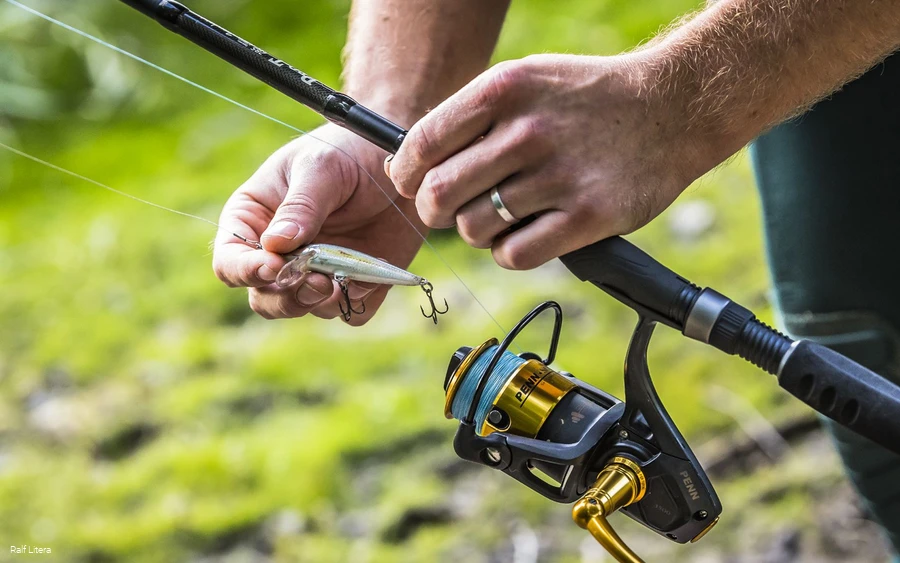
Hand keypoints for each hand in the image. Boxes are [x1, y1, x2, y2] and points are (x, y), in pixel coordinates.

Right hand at [213, 124, 425, 323]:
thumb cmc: (349, 150)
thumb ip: (300, 205)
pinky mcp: (355, 284)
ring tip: (344, 279)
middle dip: (287, 298)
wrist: (402, 160)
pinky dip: (359, 302)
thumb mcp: (322, 167)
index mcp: (254, 220)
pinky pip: (351, 313)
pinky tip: (372, 276)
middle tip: (318, 283)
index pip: (230, 262)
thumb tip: (274, 245)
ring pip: (306, 310)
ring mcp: (318, 272)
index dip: (246, 271)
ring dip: (323, 303)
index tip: (274, 265)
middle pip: (264, 298)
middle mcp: (281, 254)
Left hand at [387, 53, 717, 269]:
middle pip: (440, 194)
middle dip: (432, 210)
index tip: (408, 183)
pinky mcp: (588, 215)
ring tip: (498, 217)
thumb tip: (414, 159)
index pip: (423, 143)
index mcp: (505, 90)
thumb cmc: (587, 99)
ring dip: (475, 231)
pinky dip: (507, 252)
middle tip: (445, 210)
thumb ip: (473, 115)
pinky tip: (522, 236)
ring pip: (474, 229)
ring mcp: (560, 175)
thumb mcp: (527, 81)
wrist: (672, 108)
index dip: (404, 172)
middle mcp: (528, 132)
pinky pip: (514, 254)